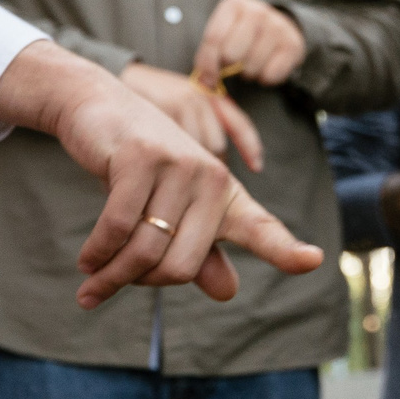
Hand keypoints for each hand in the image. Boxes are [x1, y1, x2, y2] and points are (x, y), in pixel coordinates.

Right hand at [0, 42, 322, 306]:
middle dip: (142, 283)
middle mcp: (211, 177)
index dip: (287, 250)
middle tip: (111, 282)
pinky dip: (98, 252)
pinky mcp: (140, 158)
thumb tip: (228, 292)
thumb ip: (198, 250)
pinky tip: (87, 262)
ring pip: (148, 251)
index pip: (262, 229)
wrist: (97, 106)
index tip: (313, 260)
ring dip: (112, 275)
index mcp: (224, 194)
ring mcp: (178, 164)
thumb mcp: (169, 208)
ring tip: (92, 282)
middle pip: (183, 267)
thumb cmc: (136, 165)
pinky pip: (119, 227)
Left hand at [189, 0, 306, 89]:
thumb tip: (202, 81)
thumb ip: (210, 51)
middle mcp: (257, 12)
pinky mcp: (293, 44)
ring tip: (250, 62)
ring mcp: (277, 27)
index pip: (214, 39)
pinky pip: (270, 75)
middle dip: (229, 66)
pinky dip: (265, 78)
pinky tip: (266, 66)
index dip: (207, 63)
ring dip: (247, 73)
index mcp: (234, 5)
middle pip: (231, 55)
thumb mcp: (224, 31)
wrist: (280, 26)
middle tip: (233, 64)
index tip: (206, 79)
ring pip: (250, 67)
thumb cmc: (243, 32)